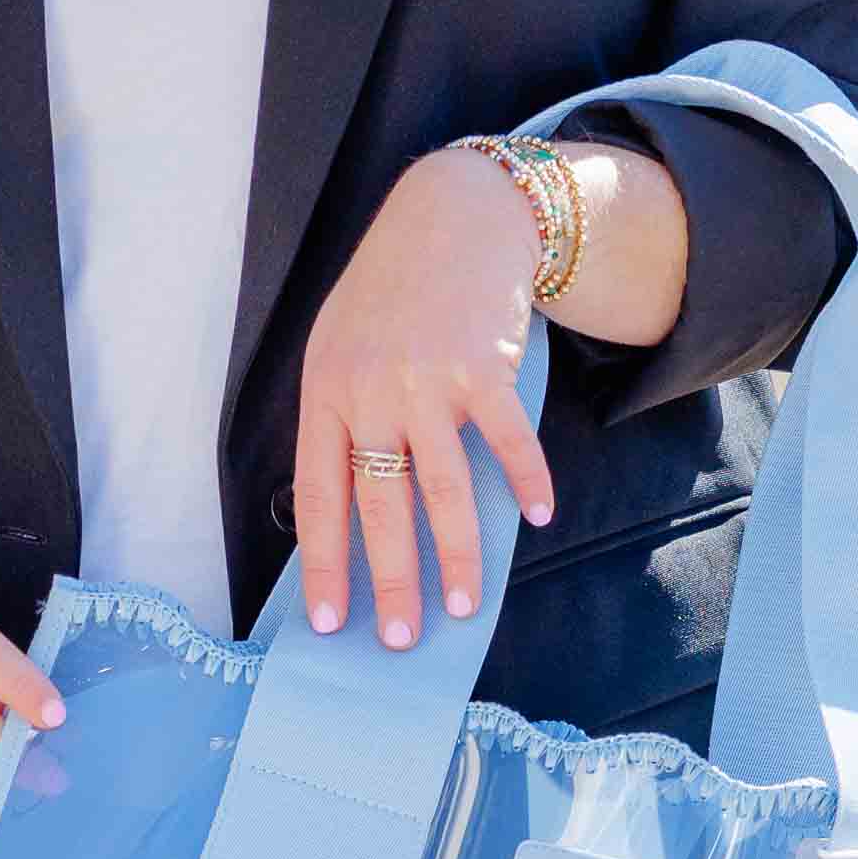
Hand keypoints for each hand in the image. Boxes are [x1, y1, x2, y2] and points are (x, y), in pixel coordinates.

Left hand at [293, 148, 557, 644]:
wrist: (451, 218)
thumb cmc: (389, 294)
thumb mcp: (338, 347)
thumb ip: (342, 420)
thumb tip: (350, 511)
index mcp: (326, 394)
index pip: (319, 498)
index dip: (325, 565)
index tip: (330, 621)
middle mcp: (372, 392)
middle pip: (381, 506)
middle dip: (391, 581)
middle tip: (401, 640)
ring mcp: (429, 381)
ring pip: (444, 490)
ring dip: (456, 555)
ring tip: (464, 606)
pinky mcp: (484, 368)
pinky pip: (507, 442)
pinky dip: (527, 482)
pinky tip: (538, 515)